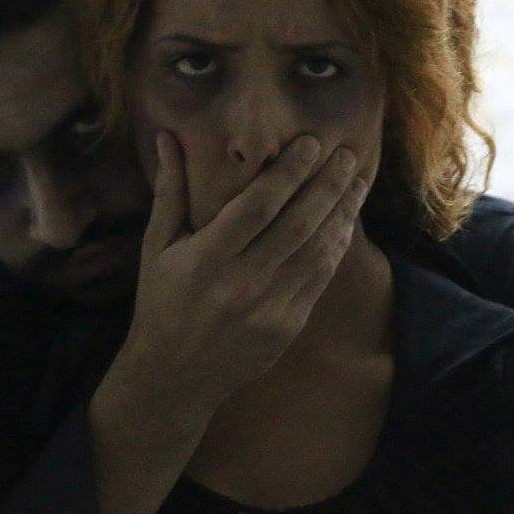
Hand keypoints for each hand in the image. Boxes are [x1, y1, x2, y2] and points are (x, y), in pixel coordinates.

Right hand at [112, 131, 366, 417]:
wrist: (175, 376)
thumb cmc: (161, 302)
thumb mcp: (156, 247)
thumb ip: (170, 191)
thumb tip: (167, 136)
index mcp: (206, 260)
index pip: (257, 207)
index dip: (288, 173)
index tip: (312, 143)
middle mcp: (241, 284)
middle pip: (297, 225)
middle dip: (327, 186)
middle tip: (347, 154)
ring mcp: (268, 309)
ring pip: (317, 252)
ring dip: (342, 213)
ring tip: (357, 181)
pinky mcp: (287, 326)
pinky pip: (319, 279)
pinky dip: (335, 247)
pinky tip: (345, 222)